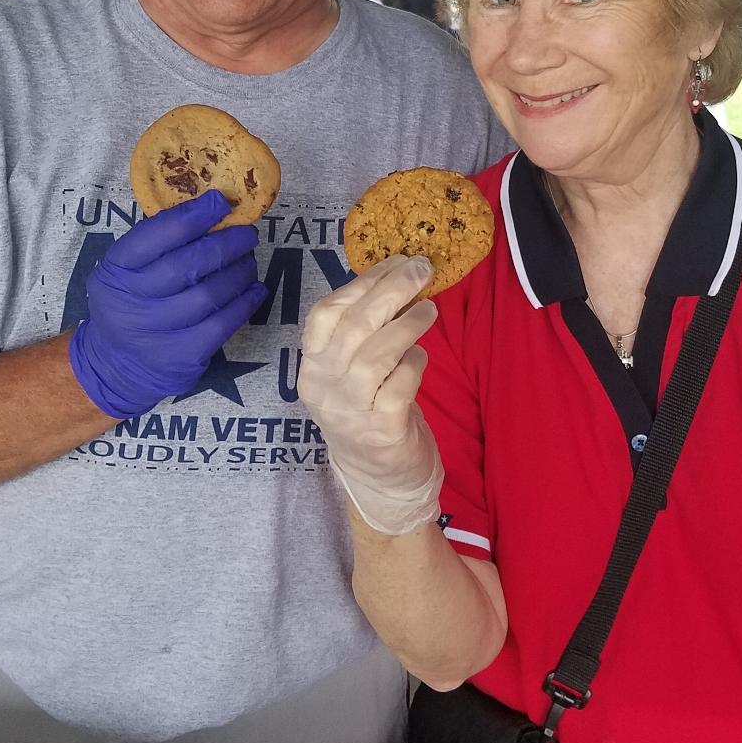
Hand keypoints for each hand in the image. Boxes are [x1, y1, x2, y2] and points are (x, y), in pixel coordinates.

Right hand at [69, 190, 266, 418]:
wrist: (117, 364)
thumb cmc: (130, 302)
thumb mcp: (125, 270)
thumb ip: (158, 244)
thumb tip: (212, 210)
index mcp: (116, 269)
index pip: (155, 235)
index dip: (193, 215)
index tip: (220, 202)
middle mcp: (132, 300)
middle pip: (188, 264)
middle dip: (226, 243)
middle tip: (247, 234)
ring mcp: (157, 332)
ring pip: (210, 294)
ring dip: (239, 272)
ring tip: (249, 262)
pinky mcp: (182, 356)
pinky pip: (223, 324)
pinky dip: (245, 303)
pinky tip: (254, 289)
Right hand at [299, 254, 442, 535]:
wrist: (380, 481)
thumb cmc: (368, 412)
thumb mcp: (351, 373)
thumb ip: (363, 334)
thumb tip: (397, 277)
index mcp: (312, 367)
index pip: (324, 314)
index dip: (360, 283)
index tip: (393, 261)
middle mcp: (324, 388)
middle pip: (354, 327)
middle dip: (391, 290)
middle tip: (421, 269)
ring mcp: (351, 412)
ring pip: (376, 354)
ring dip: (407, 325)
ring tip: (429, 310)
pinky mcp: (381, 432)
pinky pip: (399, 386)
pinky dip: (414, 364)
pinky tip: (422, 357)